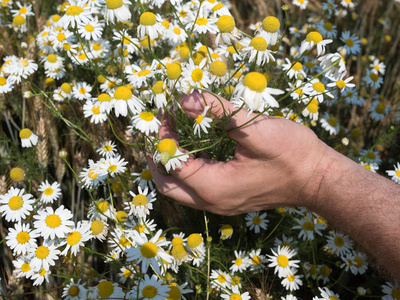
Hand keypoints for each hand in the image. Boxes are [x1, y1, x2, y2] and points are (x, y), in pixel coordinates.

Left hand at [147, 90, 329, 215]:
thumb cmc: (292, 154)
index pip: (172, 164)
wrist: (318, 179)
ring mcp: (220, 204)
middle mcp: (212, 202)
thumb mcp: (254, 128)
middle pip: (167, 185)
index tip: (166, 114)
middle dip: (158, 156)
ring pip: (179, 189)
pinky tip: (194, 148)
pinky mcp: (228, 200)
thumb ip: (217, 111)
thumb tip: (185, 98)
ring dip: (170, 164)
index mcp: (214, 187)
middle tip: (161, 129)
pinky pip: (196, 189)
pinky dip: (187, 170)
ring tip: (172, 136)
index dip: (164, 137)